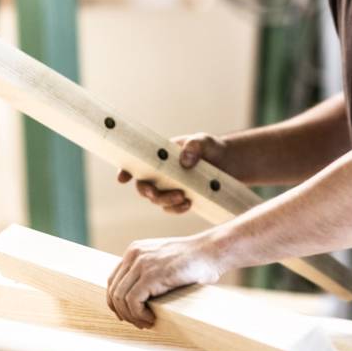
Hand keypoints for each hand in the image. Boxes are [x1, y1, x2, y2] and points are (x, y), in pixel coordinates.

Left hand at [106, 232, 224, 327]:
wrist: (211, 252)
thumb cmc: (194, 262)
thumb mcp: (163, 262)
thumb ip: (148, 273)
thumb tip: (136, 300)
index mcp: (135, 251)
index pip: (113, 281)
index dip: (117, 303)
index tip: (129, 316)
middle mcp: (134, 255)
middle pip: (113, 291)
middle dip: (123, 312)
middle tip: (139, 324)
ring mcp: (141, 263)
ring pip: (120, 298)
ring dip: (132, 316)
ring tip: (147, 323)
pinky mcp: (150, 275)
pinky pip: (133, 301)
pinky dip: (139, 315)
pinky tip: (153, 319)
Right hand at [115, 133, 229, 214]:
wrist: (230, 164)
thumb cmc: (211, 148)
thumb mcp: (204, 141)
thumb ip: (194, 146)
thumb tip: (184, 161)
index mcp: (160, 156)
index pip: (137, 163)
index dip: (125, 172)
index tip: (122, 179)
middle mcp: (161, 173)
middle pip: (144, 186)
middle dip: (146, 192)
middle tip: (155, 193)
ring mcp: (171, 187)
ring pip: (157, 200)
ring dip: (165, 201)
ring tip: (182, 198)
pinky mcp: (182, 198)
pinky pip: (172, 208)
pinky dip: (177, 209)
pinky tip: (188, 204)